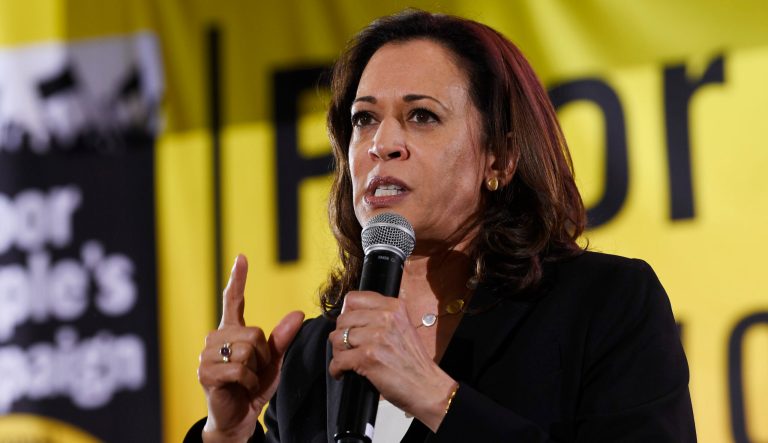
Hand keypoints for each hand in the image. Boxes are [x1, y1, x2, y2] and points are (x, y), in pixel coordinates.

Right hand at [197, 255, 304, 441]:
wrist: (237, 418)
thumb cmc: (253, 387)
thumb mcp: (273, 361)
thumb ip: (282, 338)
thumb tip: (298, 313)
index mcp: (231, 331)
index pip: (233, 300)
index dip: (238, 278)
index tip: (241, 257)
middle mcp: (215, 338)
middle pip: (253, 332)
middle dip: (262, 355)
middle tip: (254, 371)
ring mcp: (207, 355)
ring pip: (247, 350)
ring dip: (255, 370)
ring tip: (245, 379)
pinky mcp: (205, 373)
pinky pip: (239, 369)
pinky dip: (248, 381)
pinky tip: (240, 388)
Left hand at [328, 291, 456, 431]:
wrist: (426, 386)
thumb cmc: (413, 361)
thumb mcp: (402, 327)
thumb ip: (380, 318)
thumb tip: (349, 316)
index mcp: (394, 307)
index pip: (354, 298)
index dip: (347, 313)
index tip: (349, 325)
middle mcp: (385, 318)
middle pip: (343, 319)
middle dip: (341, 335)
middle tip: (347, 348)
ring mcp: (376, 337)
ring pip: (337, 338)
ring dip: (338, 352)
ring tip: (346, 361)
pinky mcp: (368, 357)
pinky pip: (338, 360)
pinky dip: (336, 369)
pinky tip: (342, 372)